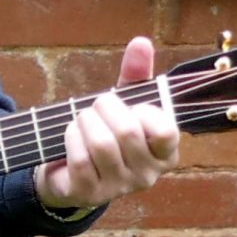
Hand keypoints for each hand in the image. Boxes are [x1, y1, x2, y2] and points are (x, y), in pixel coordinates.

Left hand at [37, 35, 180, 212]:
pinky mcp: (90, 194)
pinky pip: (79, 158)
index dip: (144, 111)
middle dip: (104, 108)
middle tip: (97, 106)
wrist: (71, 170)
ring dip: (84, 121)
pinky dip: (71, 138)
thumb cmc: (107, 131)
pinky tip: (71, 135)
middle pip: (127, 132)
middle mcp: (147, 175)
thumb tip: (141, 43)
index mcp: (165, 154)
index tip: (132, 107)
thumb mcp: (125, 103)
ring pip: (101, 144)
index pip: (166, 131)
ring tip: (82, 118)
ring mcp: (118, 188)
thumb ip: (136, 73)